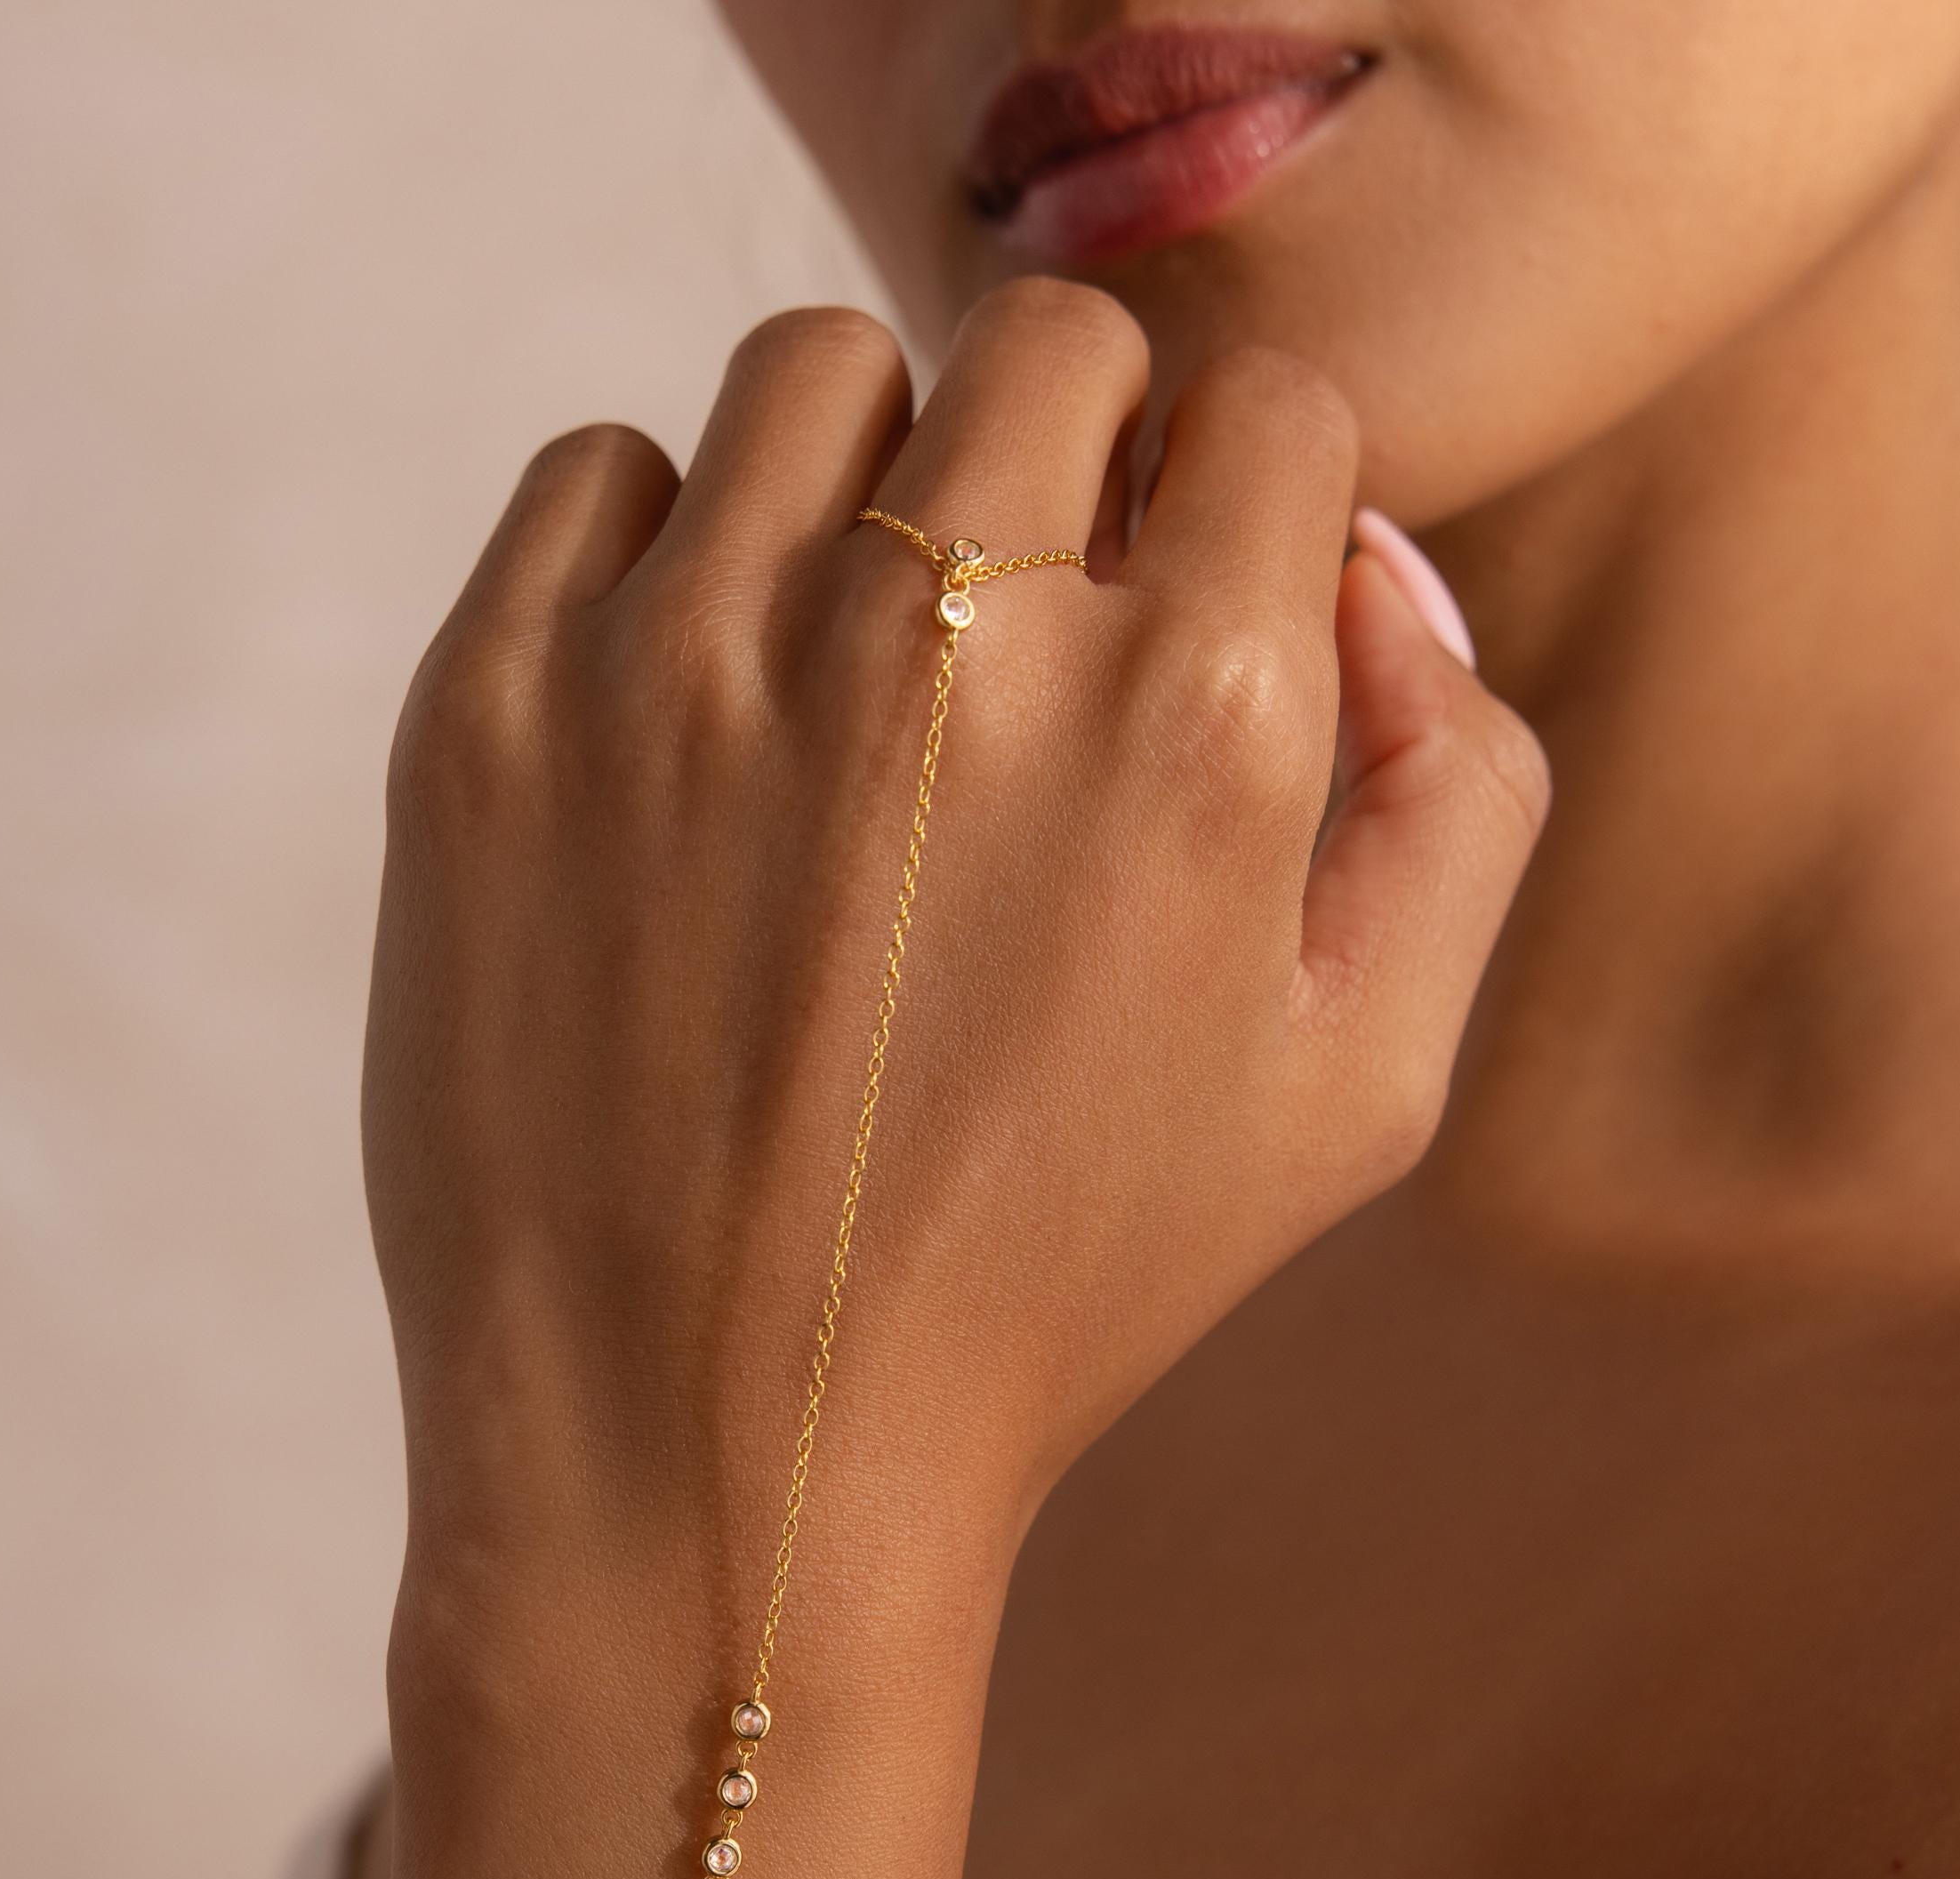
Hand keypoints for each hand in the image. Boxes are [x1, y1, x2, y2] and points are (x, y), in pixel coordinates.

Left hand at [365, 279, 1544, 1640]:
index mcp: (1193, 716)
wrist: (720, 1455)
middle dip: (1066, 462)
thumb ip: (1460, 791)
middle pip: (1046, 342)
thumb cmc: (1057, 1285)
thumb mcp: (1362, 1090)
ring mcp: (696, 656)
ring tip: (844, 687)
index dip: (1236, 505)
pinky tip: (692, 732)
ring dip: (861, 487)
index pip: (1262, 407)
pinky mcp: (499, 704)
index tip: (1172, 615)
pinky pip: (600, 473)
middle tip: (1015, 653)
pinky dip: (657, 558)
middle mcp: (946, 640)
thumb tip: (1376, 572)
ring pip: (813, 375)